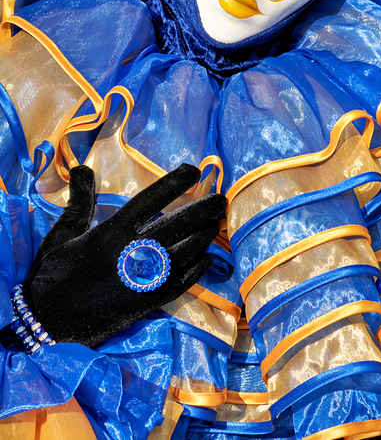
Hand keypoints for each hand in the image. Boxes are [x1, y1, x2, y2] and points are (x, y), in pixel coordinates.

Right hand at [23, 164, 225, 347]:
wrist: (48, 324)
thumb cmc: (52, 275)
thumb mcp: (62, 234)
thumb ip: (79, 201)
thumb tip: (82, 167)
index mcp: (111, 233)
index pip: (151, 200)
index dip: (175, 183)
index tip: (194, 170)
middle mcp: (132, 253)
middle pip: (177, 225)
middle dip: (202, 210)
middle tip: (220, 200)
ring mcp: (143, 280)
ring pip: (184, 253)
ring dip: (203, 237)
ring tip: (215, 225)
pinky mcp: (147, 303)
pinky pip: (181, 283)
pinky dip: (198, 269)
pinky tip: (207, 259)